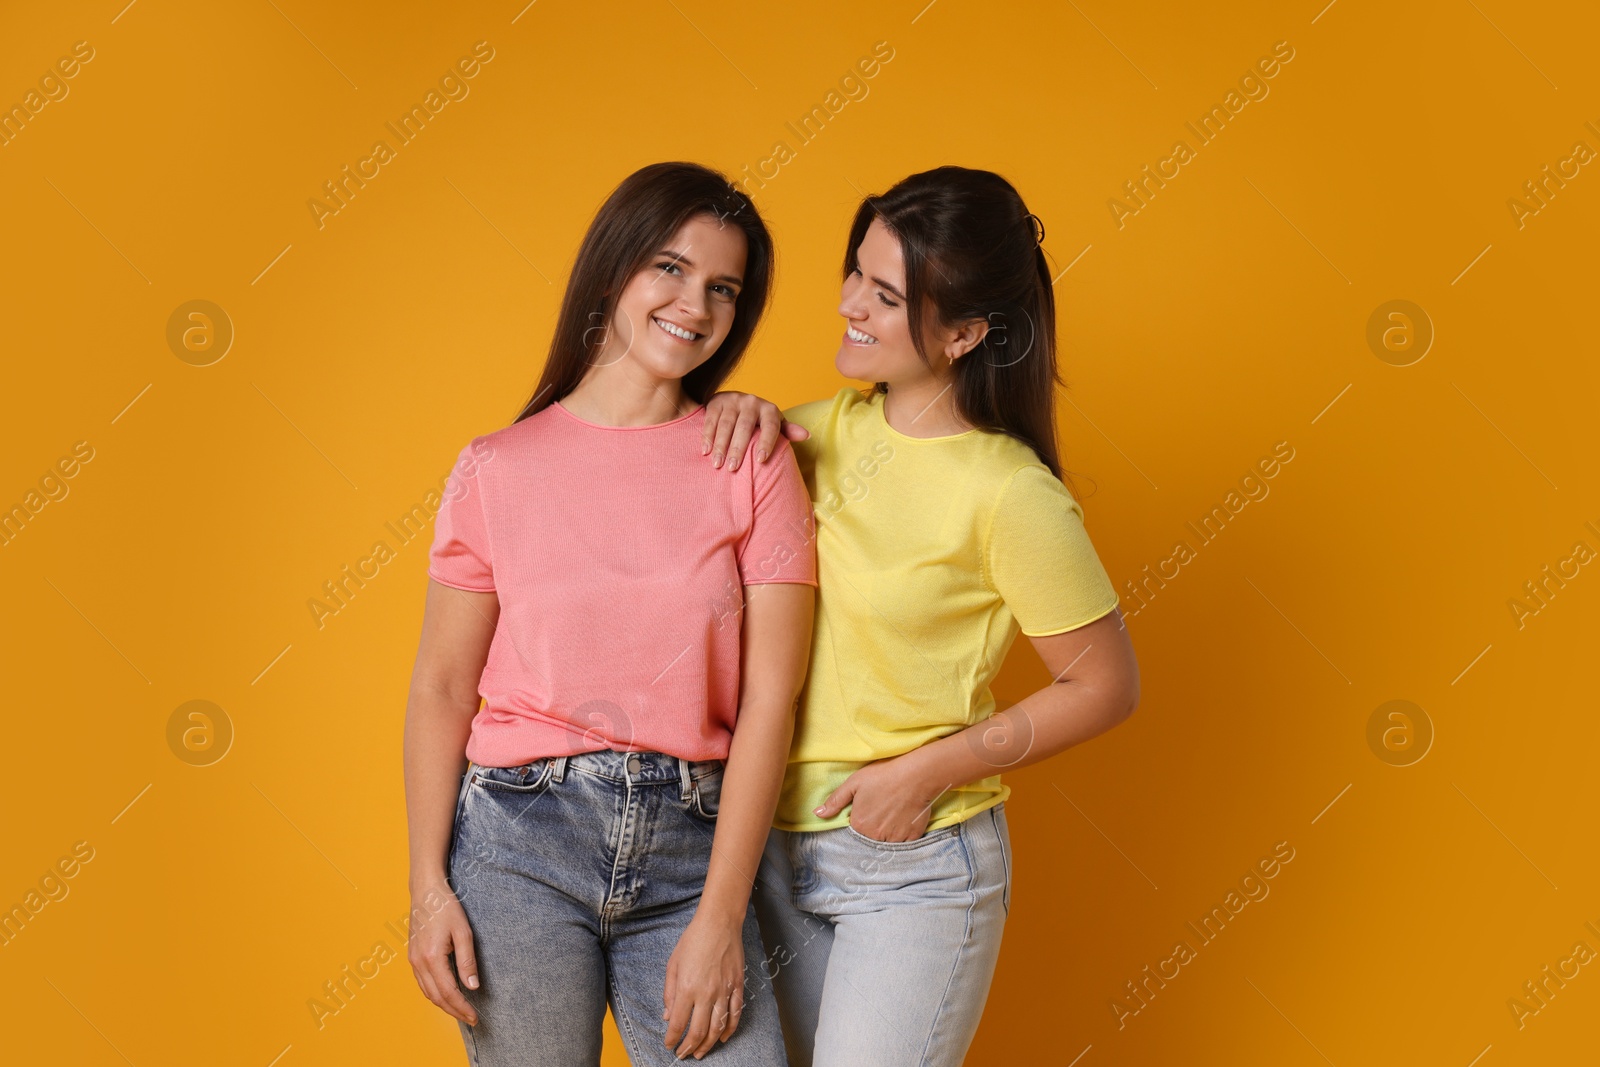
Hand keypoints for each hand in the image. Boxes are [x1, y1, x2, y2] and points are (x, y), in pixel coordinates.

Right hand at [406, 881, 479, 1026]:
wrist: (426, 891)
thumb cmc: (446, 907)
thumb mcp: (463, 932)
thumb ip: (467, 961)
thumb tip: (473, 987)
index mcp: (432, 957)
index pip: (449, 992)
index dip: (462, 1008)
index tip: (475, 1017)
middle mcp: (419, 963)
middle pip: (436, 997)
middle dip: (454, 1011)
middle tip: (471, 1020)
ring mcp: (413, 960)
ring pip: (428, 993)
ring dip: (444, 1005)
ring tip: (461, 1011)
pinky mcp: (413, 957)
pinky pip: (422, 983)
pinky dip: (434, 994)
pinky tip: (446, 995)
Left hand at [663, 909, 746, 1058]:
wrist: (719, 923)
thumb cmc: (693, 940)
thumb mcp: (673, 964)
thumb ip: (669, 993)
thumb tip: (668, 1016)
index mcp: (687, 988)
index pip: (678, 1024)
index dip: (672, 1039)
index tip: (669, 1045)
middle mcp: (706, 993)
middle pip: (698, 1032)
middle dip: (689, 1048)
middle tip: (683, 1055)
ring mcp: (724, 991)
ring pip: (717, 1028)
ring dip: (708, 1045)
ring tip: (700, 1053)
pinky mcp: (738, 987)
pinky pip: (735, 1015)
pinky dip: (729, 1030)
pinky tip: (722, 1038)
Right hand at [702, 390, 809, 470]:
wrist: (737, 402)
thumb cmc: (759, 422)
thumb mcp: (774, 425)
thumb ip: (788, 431)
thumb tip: (807, 435)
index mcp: (769, 409)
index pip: (771, 426)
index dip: (767, 442)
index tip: (761, 460)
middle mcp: (752, 402)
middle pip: (745, 427)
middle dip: (738, 449)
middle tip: (732, 469)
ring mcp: (732, 400)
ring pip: (726, 424)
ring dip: (720, 445)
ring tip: (718, 464)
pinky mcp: (716, 401)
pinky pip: (710, 420)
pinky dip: (707, 436)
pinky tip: (706, 451)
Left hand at [814, 755, 944, 842]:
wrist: (917, 775)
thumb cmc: (884, 775)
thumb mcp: (854, 783)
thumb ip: (835, 801)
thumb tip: (817, 814)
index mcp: (859, 824)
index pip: (855, 829)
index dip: (862, 818)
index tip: (870, 808)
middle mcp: (875, 836)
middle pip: (870, 837)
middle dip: (874, 827)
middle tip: (883, 809)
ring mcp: (894, 839)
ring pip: (887, 842)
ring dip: (888, 832)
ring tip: (894, 812)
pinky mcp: (911, 838)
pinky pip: (904, 843)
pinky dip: (903, 834)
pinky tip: (905, 818)